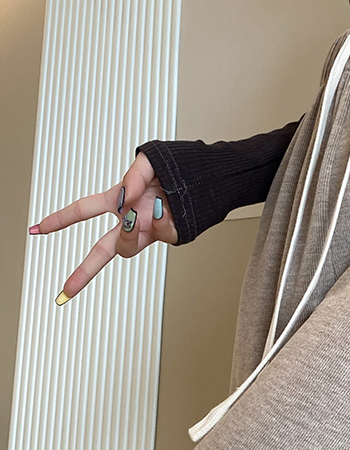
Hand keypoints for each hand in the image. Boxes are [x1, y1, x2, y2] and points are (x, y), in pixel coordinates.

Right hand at [30, 151, 178, 301]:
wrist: (211, 176)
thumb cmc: (179, 168)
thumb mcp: (150, 161)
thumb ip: (132, 177)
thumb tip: (124, 200)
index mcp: (119, 200)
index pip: (83, 210)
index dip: (60, 219)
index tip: (38, 229)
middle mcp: (131, 220)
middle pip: (101, 250)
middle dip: (83, 270)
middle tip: (67, 289)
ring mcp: (149, 231)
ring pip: (126, 246)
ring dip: (125, 231)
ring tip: (137, 213)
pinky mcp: (169, 236)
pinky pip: (157, 234)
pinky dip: (158, 219)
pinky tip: (164, 207)